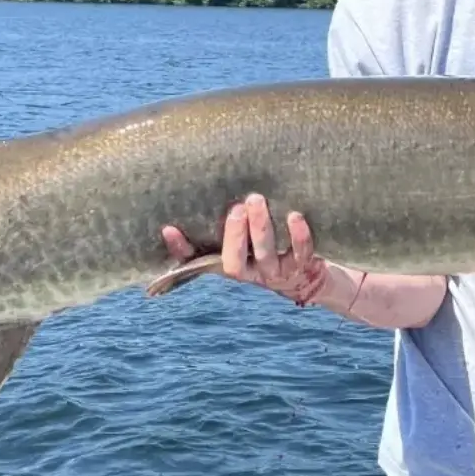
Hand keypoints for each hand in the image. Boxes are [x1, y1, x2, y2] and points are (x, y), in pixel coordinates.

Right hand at [161, 193, 330, 304]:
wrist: (305, 276)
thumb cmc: (262, 250)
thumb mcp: (238, 242)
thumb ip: (213, 230)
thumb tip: (174, 220)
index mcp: (228, 265)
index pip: (197, 261)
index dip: (182, 249)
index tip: (169, 228)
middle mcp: (250, 273)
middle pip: (234, 262)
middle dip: (233, 234)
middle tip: (236, 206)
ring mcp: (275, 272)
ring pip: (265, 254)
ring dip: (260, 227)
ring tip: (256, 200)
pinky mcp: (301, 266)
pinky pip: (300, 252)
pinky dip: (298, 235)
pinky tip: (294, 216)